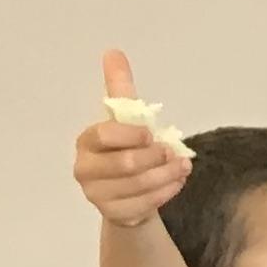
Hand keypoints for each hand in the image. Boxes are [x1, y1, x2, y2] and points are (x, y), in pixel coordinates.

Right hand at [74, 49, 191, 226]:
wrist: (127, 189)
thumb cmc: (125, 147)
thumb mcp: (125, 117)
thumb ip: (119, 88)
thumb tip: (113, 52)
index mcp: (86, 141)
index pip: (105, 135)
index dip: (132, 134)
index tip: (150, 134)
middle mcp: (85, 169)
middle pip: (125, 164)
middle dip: (155, 157)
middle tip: (173, 152)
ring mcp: (96, 195)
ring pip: (138, 185)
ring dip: (167, 174)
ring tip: (182, 166)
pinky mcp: (113, 214)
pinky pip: (145, 204)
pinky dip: (167, 191)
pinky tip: (176, 181)